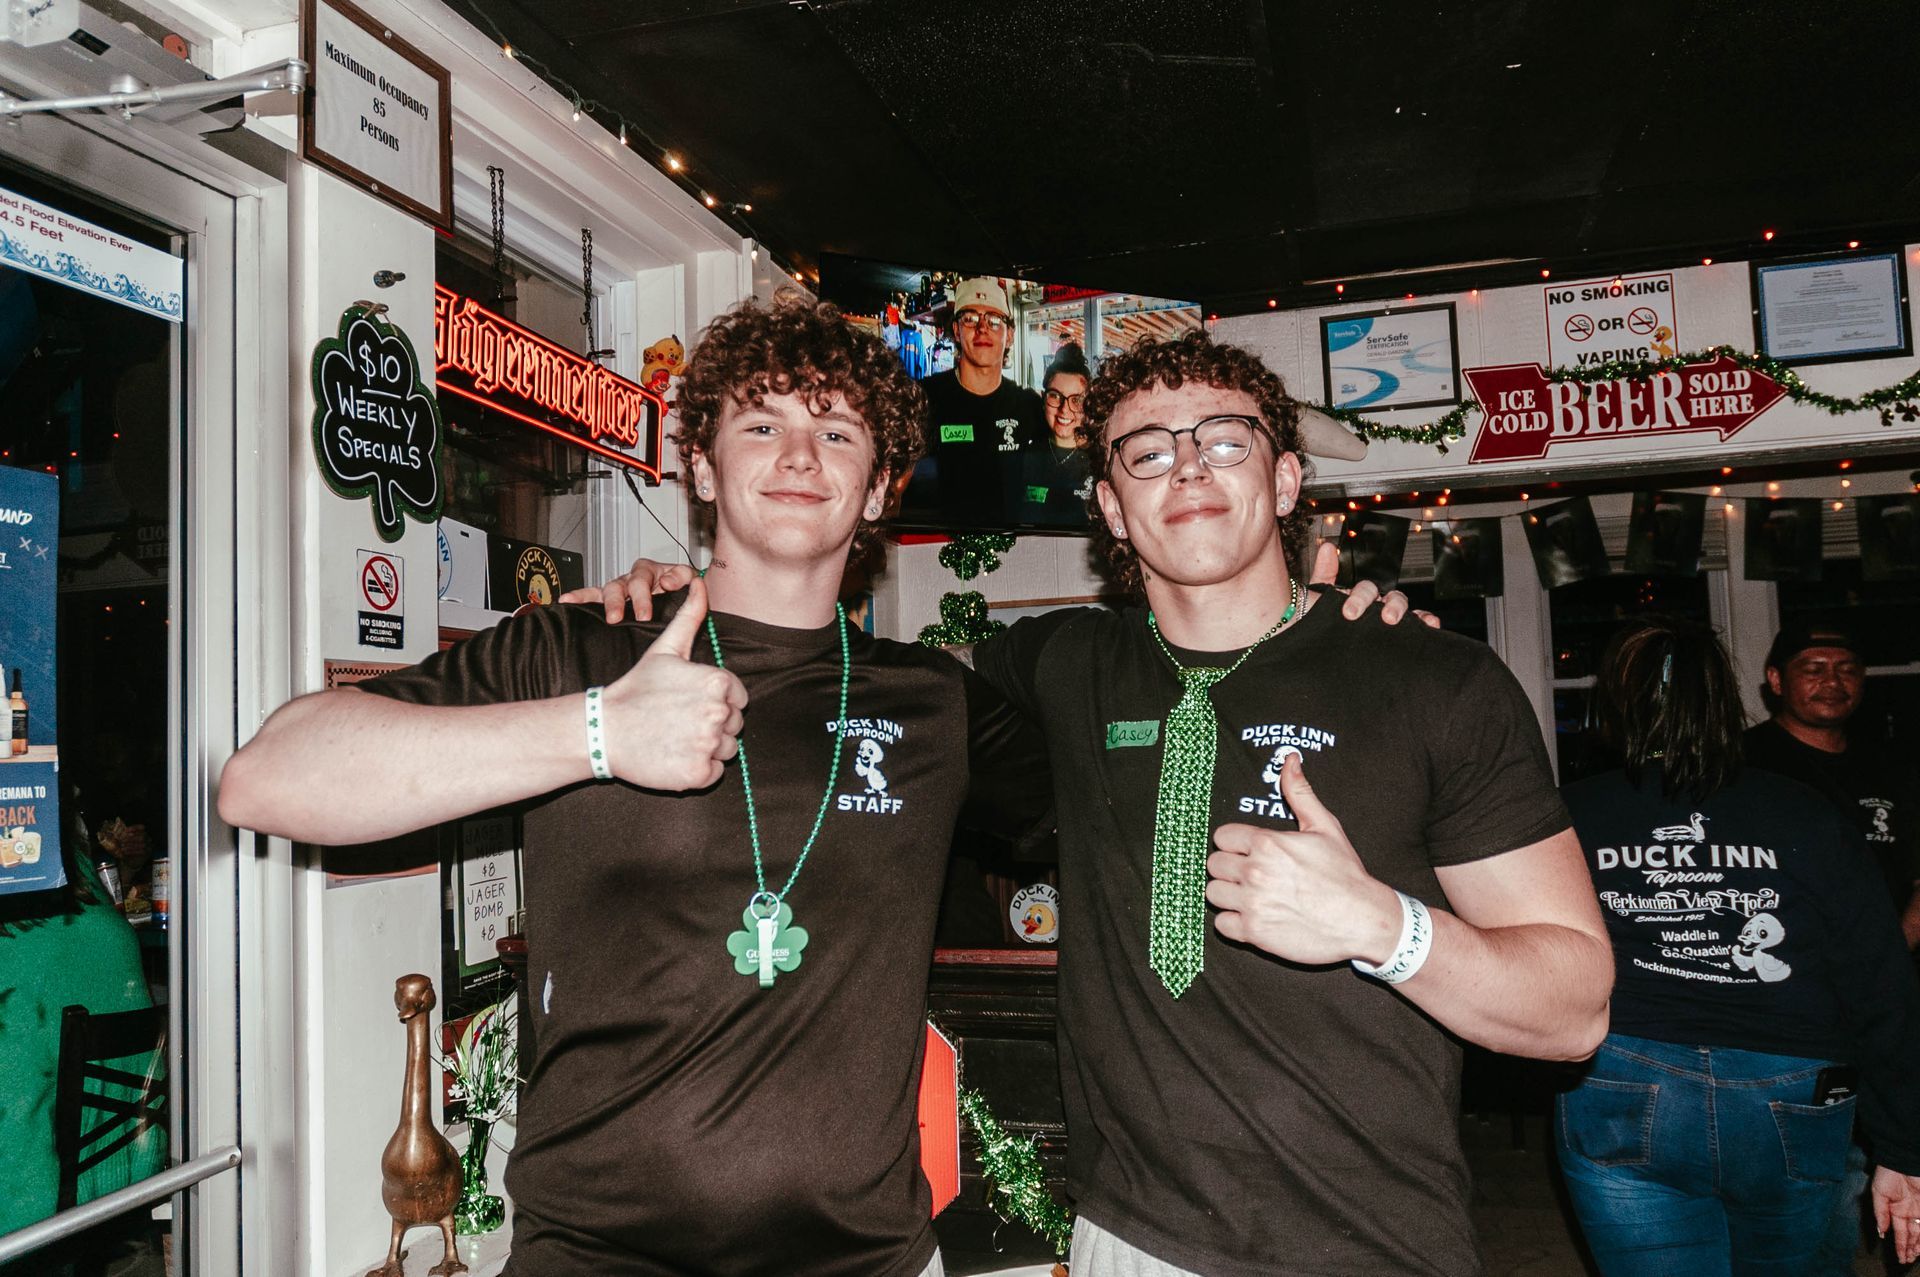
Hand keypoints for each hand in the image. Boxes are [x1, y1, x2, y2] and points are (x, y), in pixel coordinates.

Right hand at [558, 557, 695, 623]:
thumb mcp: (687, 578)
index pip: (643, 578)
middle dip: (621, 602)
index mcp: (651, 570)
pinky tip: (566, 600)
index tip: (645, 613)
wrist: (680, 598)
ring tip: (607, 617)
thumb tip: (666, 581)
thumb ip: (682, 576)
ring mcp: (620, 588)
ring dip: (606, 603)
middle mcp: (632, 577)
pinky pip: (591, 595)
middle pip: (622, 585)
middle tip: (622, 617)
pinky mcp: (609, 599)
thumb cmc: (681, 587)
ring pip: (607, 590)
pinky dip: (579, 596)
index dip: (644, 594)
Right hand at [600, 577, 746, 789]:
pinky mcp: (699, 773)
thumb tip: (700, 583)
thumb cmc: (636, 689)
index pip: (739, 697)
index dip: (716, 701)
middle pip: (734, 724)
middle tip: (679, 721)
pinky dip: (698, 769)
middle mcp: (718, 713)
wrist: (604, 729)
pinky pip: (715, 772)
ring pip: (727, 750)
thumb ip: (690, 617)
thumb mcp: (665, 649)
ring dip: (707, 747)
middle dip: (712, 724)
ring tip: (676, 737)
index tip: (690, 703)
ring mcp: (709, 745)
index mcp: (717, 682)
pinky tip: (675, 756)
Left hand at [1206, 756, 1402, 964]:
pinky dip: (1233, 922)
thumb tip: (1289, 760)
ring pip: (1213, 893)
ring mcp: (1253, 904)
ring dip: (1228, 894)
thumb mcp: (1325, 826)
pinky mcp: (1255, 933)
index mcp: (1267, 843)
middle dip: (1229, 867)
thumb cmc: (1345, 873)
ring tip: (1250, 895)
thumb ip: (1299, 792)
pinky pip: (1222, 924)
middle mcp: (1255, 872)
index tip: (1249, 852)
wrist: (1363, 920)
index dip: (1235, 844)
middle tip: (1251, 874)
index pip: (1222, 837)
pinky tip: (1253, 916)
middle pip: (1214, 864)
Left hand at [1308, 539, 1438, 628]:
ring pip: (1404, 608)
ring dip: (1403, 611)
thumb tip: (1329, 547)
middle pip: (1390, 598)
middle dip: (1388, 606)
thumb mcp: (1316, 600)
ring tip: (1396, 621)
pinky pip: (1418, 625)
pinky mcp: (1399, 637)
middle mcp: (1376, 608)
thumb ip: (1324, 574)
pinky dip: (1426, 622)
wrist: (1314, 652)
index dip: (1360, 597)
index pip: (1366, 590)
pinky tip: (1431, 624)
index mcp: (1359, 598)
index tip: (1349, 613)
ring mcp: (1387, 621)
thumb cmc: (1315, 624)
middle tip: (1382, 619)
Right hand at [1872, 1165, 1919, 1265]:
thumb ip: (1880, 1213)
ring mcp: (1919, 1210)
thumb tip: (1881, 1232)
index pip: (1898, 1232)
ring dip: (1917, 1245)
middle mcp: (1908, 1212)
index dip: (1899, 1245)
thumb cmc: (1887, 1174)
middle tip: (1907, 1261)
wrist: (1902, 1161)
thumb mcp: (1878, 1194)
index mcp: (1895, 1209)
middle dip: (1909, 1249)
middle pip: (1911, 1235)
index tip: (1900, 1258)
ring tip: (1914, 1256)